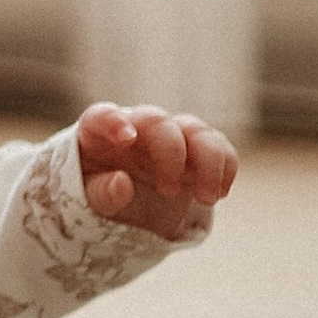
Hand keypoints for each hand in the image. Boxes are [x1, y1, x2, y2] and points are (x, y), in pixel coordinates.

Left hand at [74, 101, 237, 240]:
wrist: (130, 201)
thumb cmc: (103, 191)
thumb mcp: (92, 199)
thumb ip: (101, 193)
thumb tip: (122, 183)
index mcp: (99, 133)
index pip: (101, 116)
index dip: (113, 121)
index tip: (127, 139)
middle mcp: (138, 126)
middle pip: (158, 121)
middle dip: (169, 154)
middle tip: (167, 192)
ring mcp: (170, 135)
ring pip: (196, 130)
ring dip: (208, 163)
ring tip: (206, 199)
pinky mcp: (196, 148)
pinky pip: (219, 145)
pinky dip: (226, 167)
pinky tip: (220, 193)